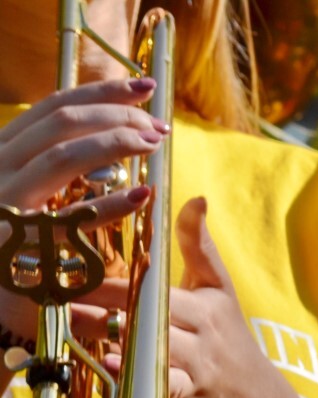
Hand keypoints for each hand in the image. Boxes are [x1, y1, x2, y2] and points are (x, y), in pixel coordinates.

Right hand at [0, 77, 163, 335]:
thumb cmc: (17, 246)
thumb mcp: (34, 193)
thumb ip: (60, 162)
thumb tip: (114, 130)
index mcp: (5, 152)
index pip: (54, 108)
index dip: (102, 91)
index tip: (146, 88)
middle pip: (61, 124)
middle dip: (117, 117)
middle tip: (159, 126)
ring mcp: (5, 203)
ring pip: (61, 156)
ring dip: (114, 145)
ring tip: (154, 146)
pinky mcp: (17, 242)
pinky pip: (67, 217)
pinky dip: (107, 204)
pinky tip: (142, 196)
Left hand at [78, 197, 293, 397]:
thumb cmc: (229, 339)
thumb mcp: (220, 292)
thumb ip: (200, 247)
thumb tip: (196, 198)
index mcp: (203, 310)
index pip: (151, 291)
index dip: (110, 283)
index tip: (73, 271)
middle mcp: (198, 343)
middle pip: (142, 322)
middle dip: (98, 310)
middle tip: (57, 298)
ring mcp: (190, 378)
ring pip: (145, 357)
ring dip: (107, 344)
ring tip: (68, 329)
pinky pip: (151, 395)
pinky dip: (128, 384)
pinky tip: (103, 370)